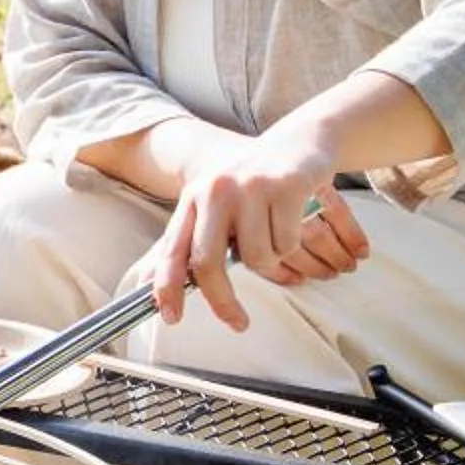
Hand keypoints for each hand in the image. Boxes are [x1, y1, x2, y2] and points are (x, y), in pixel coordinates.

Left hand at [144, 125, 368, 330]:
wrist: (299, 142)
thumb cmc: (255, 186)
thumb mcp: (218, 206)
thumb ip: (196, 241)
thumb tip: (165, 285)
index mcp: (193, 198)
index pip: (172, 249)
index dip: (167, 287)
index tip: (171, 318)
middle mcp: (215, 190)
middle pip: (207, 262)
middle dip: (222, 300)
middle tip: (238, 322)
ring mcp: (249, 187)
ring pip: (256, 258)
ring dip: (271, 265)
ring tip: (277, 241)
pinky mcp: (284, 187)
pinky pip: (286, 243)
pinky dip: (292, 246)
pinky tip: (294, 224)